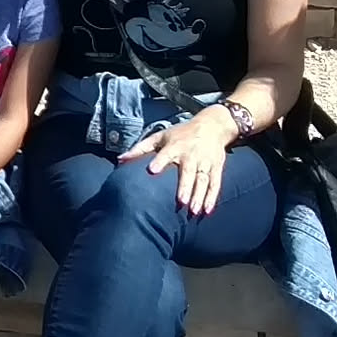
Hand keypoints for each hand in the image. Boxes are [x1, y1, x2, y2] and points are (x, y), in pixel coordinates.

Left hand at [119, 112, 234, 215]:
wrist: (212, 125)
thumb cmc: (180, 133)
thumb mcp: (160, 136)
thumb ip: (140, 148)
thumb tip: (120, 159)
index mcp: (175, 146)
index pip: (166, 153)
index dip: (160, 161)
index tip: (152, 170)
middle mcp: (191, 154)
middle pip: (188, 172)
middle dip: (185, 186)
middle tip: (180, 201)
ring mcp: (205, 162)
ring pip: (203, 180)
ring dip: (199, 196)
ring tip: (193, 210)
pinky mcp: (216, 167)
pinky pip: (215, 184)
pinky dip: (212, 197)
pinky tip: (207, 210)